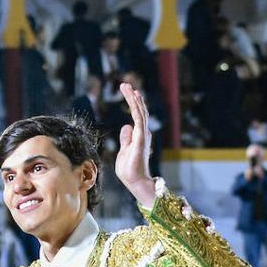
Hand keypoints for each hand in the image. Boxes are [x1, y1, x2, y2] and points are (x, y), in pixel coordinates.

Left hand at [114, 82, 155, 207]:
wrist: (135, 181)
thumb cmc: (129, 170)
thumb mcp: (124, 151)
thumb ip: (126, 139)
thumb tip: (126, 126)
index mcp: (139, 136)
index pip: (138, 116)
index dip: (134, 103)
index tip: (130, 92)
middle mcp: (143, 133)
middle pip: (140, 111)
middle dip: (133, 97)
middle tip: (126, 84)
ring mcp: (143, 135)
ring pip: (140, 112)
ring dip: (133, 98)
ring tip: (127, 86)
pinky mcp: (141, 138)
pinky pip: (139, 118)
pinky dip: (136, 106)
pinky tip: (133, 97)